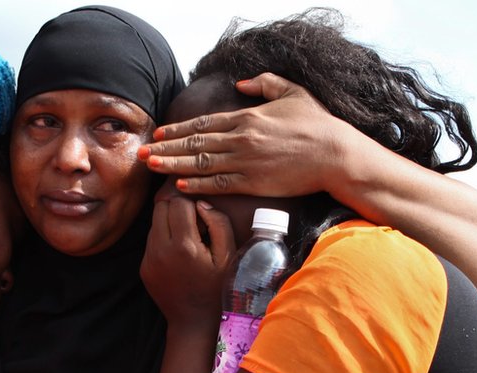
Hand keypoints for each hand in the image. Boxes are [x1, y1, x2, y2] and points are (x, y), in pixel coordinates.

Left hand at [140, 196, 234, 323]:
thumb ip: (218, 223)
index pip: (178, 202)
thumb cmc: (218, 288)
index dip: (193, 206)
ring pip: (154, 223)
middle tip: (193, 225)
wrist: (194, 321)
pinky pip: (151, 242)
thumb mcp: (228, 256)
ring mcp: (149, 259)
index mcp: (184, 245)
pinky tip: (179, 256)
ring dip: (169, 224)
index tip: (203, 221)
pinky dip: (164, 241)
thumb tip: (200, 203)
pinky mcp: (144, 267)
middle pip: (160, 207)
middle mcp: (160, 250)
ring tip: (187, 242)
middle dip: (177, 210)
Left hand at [141, 72, 365, 197]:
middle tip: (140, 153)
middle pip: (194, 144)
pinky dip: (197, 184)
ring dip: (172, 166)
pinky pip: (219, 184)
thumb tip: (242, 83)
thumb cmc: (317, 124)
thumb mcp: (292, 93)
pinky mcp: (253, 182)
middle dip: (164, 149)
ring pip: (200, 164)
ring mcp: (245, 162)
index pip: (202, 124)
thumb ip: (265, 84)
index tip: (158, 134)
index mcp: (247, 117)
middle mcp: (241, 138)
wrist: (336, 155)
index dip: (177, 130)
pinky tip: (179, 185)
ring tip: (150, 167)